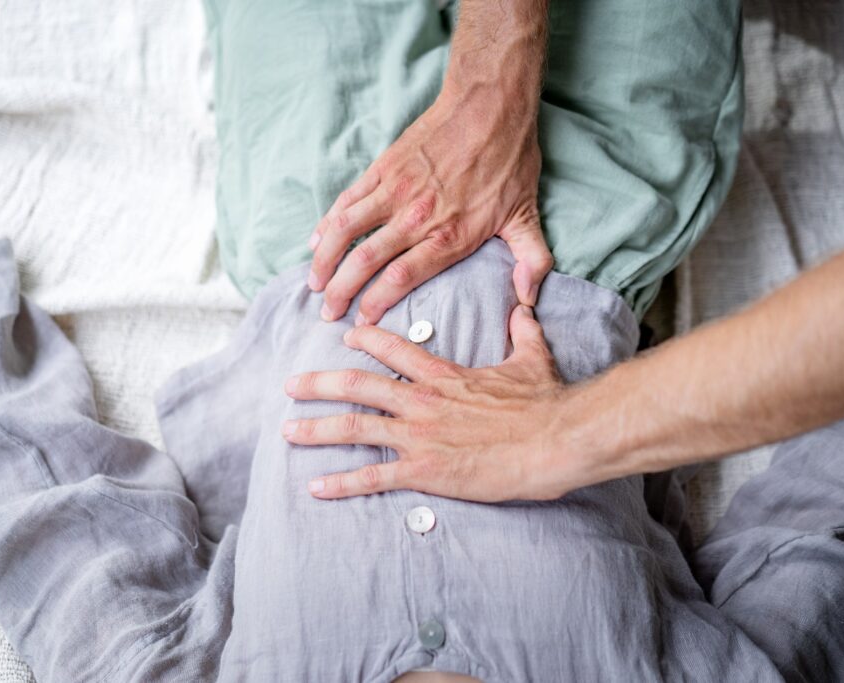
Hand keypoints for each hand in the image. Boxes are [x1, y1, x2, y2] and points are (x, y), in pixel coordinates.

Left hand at [282, 306, 570, 501]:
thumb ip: (522, 332)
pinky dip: (341, 483)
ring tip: (288, 431)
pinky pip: (373, 477)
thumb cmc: (545, 402)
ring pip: (353, 428)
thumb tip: (525, 306)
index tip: (345, 335)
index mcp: (443, 375)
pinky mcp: (425, 471)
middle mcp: (421, 400)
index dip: (365, 340)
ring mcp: (419, 436)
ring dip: (317, 429)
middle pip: (356, 386)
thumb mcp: (532, 358)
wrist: (554, 439)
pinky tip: (316, 487)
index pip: (393, 350)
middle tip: (290, 386)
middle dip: (318, 384)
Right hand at [306, 90, 552, 324]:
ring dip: (324, 260)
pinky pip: (348, 201)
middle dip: (340, 292)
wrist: (490, 105)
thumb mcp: (527, 216)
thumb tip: (530, 300)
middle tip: (328, 313)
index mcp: (448, 236)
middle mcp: (416, 217)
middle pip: (365, 261)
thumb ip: (531, 261)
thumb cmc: (509, 162)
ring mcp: (395, 191)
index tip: (362, 322)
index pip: (400, 279)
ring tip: (313, 284)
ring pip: (346, 231)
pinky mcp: (384, 168)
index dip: (375, 304)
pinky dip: (328, 223)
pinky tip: (316, 241)